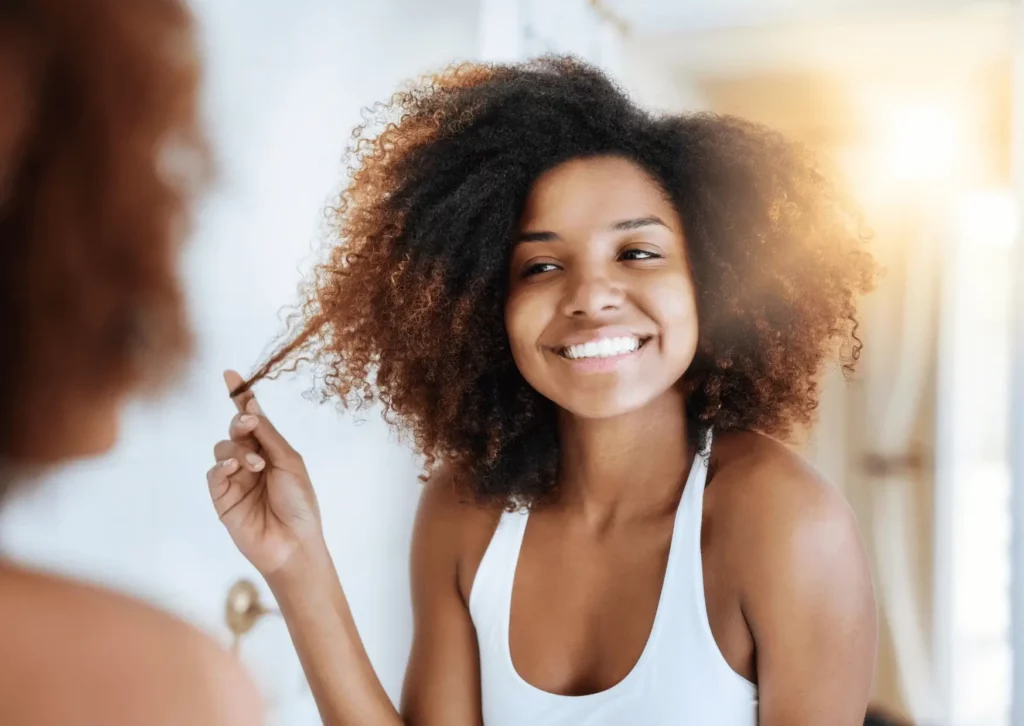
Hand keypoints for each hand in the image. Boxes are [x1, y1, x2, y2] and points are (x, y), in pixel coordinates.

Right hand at [207, 370, 323, 578]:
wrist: (294, 543)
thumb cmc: (300, 503)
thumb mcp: (289, 461)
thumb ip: (267, 434)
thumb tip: (251, 404)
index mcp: (271, 450)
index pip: (251, 419)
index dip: (240, 396)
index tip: (229, 374)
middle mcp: (251, 461)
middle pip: (235, 430)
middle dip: (240, 421)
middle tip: (250, 422)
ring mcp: (235, 479)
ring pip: (222, 449)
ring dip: (237, 451)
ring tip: (256, 466)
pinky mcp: (222, 498)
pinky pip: (213, 474)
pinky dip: (222, 467)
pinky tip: (235, 471)